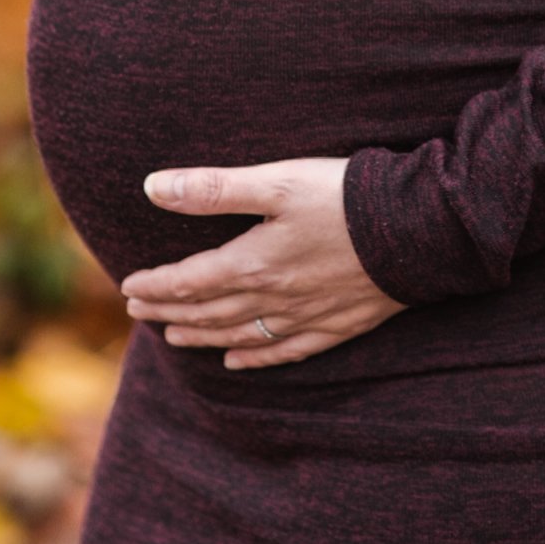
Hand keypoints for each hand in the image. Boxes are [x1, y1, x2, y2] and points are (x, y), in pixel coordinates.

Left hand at [120, 158, 406, 367]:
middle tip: (139, 314)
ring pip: (240, 335)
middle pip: (209, 312)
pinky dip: (254, 358)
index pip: (190, 281)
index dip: (155, 286)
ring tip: (175, 337)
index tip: (127, 289)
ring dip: (203, 336)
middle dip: (170, 312)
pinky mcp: (336, 324)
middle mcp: (273, 298)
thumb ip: (214, 189)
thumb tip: (153, 187)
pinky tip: (237, 361)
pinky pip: (284, 351)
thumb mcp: (277, 181)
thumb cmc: (345, 196)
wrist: (417, 229)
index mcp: (254, 262)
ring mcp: (305, 316)